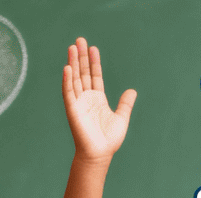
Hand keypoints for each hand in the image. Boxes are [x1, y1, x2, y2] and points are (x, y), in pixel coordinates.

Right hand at [63, 38, 134, 161]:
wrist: (100, 155)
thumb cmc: (108, 140)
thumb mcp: (121, 118)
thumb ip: (125, 104)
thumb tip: (132, 91)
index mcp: (98, 99)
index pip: (95, 76)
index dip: (94, 62)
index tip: (93, 48)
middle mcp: (87, 98)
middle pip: (83, 73)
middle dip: (81, 57)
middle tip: (79, 40)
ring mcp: (79, 103)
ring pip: (74, 78)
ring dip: (73, 63)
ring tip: (72, 47)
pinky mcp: (72, 110)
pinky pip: (69, 92)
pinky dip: (67, 80)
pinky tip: (67, 68)